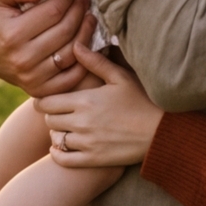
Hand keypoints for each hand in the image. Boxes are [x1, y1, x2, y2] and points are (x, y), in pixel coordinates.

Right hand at [0, 0, 93, 98]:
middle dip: (79, 10)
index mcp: (12, 35)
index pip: (53, 12)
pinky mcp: (39, 90)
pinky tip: (87, 43)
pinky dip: (84, 61)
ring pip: (72, 53)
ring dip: (86, 32)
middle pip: (65, 31)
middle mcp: (23, 59)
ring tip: (89, 16)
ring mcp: (32, 78)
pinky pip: (71, 77)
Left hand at [39, 43, 164, 166]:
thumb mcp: (120, 77)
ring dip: (56, 132)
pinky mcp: (93, 160)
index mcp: (86, 100)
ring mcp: (87, 143)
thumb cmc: (143, 99)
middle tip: (58, 111)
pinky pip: (63, 159)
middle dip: (50, 114)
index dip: (43, 99)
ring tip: (64, 127)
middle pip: (48, 119)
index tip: (48, 98)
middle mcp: (82, 122)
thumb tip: (75, 45)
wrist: (161, 132)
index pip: (47, 101)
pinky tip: (63, 146)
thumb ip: (95, 62)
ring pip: (55, 138)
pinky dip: (58, 153)